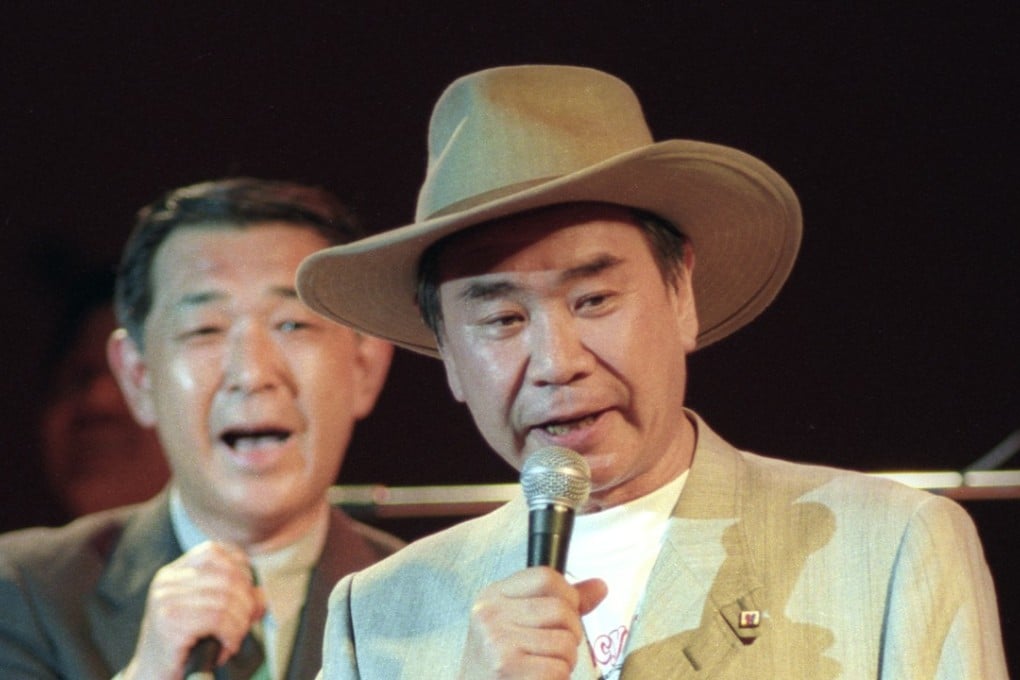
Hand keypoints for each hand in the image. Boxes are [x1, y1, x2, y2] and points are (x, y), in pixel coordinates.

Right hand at [122, 541, 265, 679]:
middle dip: (246, 603)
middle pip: (228, 576)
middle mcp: (166, 582)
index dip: (240, 569)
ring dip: (240, 625)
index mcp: (174, 572)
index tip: (245, 593)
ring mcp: (165, 601)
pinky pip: (219, 620)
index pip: (214, 551)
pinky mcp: (170, 624)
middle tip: (242, 626)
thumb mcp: (212, 616)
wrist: (153, 676)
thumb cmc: (185, 645)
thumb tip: (262, 596)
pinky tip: (225, 648)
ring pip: (227, 600)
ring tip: (232, 640)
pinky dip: (232, 636)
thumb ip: (238, 600)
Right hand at [458, 567, 606, 679]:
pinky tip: (539, 679)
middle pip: (562, 610)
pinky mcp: (507, 668)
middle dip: (570, 634)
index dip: (567, 596)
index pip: (546, 577)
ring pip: (566, 643)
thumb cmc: (501, 659)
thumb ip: (560, 601)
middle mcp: (491, 614)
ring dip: (565, 661)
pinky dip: (559, 679)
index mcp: (494, 595)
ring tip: (543, 666)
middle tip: (553, 649)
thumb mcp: (520, 621)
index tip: (564, 615)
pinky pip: (559, 670)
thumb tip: (601, 586)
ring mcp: (498, 641)